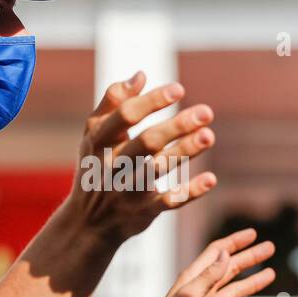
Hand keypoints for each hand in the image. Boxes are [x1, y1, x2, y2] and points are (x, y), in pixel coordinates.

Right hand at [63, 72, 216, 243]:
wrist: (87, 222)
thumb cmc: (96, 167)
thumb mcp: (95, 135)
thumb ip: (113, 102)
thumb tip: (140, 75)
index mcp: (98, 141)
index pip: (125, 116)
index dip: (152, 101)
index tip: (179, 89)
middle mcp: (111, 166)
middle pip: (146, 142)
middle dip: (177, 126)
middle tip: (207, 112)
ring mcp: (126, 191)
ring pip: (158, 169)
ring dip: (185, 152)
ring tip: (209, 136)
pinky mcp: (142, 212)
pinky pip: (168, 202)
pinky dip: (189, 192)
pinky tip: (210, 179)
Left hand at [134, 228, 274, 296]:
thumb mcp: (188, 296)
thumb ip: (208, 276)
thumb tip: (226, 254)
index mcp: (194, 278)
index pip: (217, 253)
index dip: (235, 242)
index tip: (253, 233)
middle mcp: (203, 291)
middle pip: (231, 269)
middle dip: (250, 258)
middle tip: (270, 248)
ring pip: (236, 291)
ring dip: (253, 282)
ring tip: (271, 273)